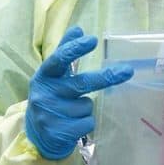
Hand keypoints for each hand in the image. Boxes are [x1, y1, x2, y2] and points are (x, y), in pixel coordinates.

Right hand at [25, 26, 133, 159]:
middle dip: (106, 77)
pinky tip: (73, 125)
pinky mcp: (58, 132)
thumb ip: (65, 52)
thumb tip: (78, 28)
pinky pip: (87, 123)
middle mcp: (44, 93)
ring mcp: (49, 114)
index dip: (75, 49)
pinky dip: (86, 123)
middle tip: (127, 71)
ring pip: (87, 106)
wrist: (36, 135)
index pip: (59, 59)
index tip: (92, 39)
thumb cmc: (51, 98)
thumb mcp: (54, 75)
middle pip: (82, 83)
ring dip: (86, 108)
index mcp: (45, 76)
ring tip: (71, 112)